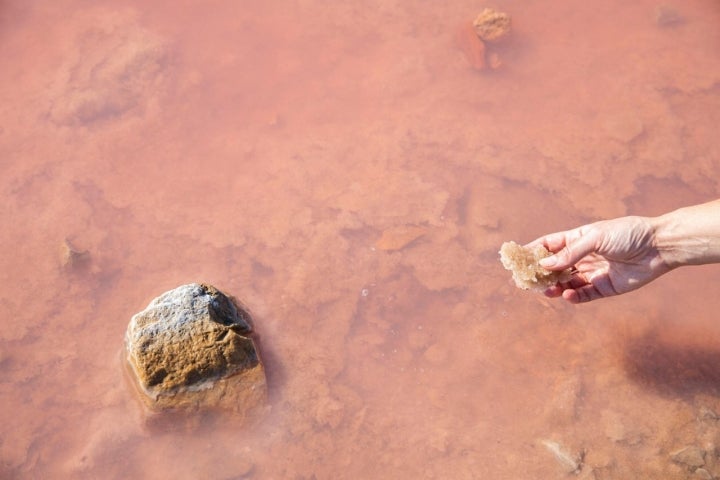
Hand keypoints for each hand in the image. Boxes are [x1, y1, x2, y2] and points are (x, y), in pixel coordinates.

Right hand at [528, 216, 670, 302]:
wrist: (660, 246)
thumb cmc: (628, 234)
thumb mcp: (595, 237)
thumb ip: (570, 253)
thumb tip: (544, 264)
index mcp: (578, 239)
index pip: (549, 245)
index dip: (533, 251)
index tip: (517, 259)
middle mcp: (583, 256)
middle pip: (555, 267)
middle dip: (540, 274)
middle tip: (527, 282)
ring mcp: (593, 272)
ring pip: (566, 283)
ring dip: (555, 287)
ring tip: (547, 291)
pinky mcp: (605, 287)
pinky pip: (583, 295)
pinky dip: (573, 296)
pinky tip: (568, 294)